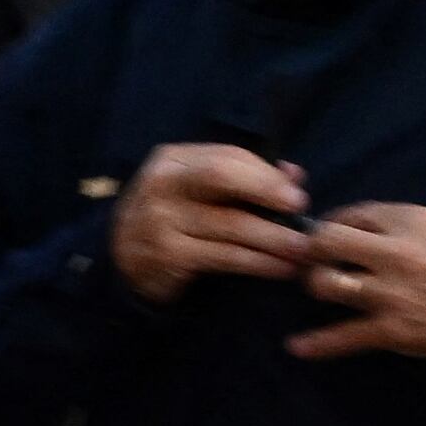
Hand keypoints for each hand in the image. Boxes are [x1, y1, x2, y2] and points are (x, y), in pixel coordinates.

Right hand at [108, 144, 313, 302]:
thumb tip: (294, 175)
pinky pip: (223, 257)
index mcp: (172, 160)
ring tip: (303, 251)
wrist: (122, 259)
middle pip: (221, 178)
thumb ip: (244, 177)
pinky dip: (257, 264)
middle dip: (267, 193)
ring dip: (273, 239)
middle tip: (302, 213)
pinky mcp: (166, 255)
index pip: (225, 157)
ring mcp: (160, 220)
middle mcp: (162, 184)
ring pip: (229, 226)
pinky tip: (279, 269)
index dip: (265, 175)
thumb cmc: (173, 218)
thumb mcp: (199, 190)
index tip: (297, 194)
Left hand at [288, 204, 425, 361]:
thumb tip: (352, 222)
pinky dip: (316, 344)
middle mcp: (396, 254)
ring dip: (316, 286)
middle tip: (314, 258)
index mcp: (411, 222)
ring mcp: (391, 294)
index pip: (351, 215)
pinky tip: (296, 346)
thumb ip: (398, 221)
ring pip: (325, 284)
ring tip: (321, 288)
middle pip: (326, 243)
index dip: (333, 224)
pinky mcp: (391, 330)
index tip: (329, 234)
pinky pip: (342, 338)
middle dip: (313, 249)